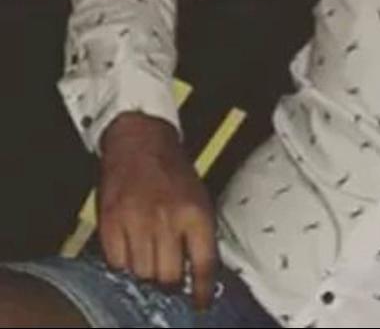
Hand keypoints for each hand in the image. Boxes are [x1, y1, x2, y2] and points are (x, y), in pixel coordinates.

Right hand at [98, 113, 216, 309]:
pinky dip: (123, 264)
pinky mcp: (110, 222)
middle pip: (168, 277)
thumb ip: (200, 236)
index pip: (203, 265)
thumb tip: (199, 274)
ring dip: (146, 274)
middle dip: (170, 284)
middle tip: (169, 279)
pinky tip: (130, 252)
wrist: (140, 142)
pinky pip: (116, 262)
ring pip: (141, 273)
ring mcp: (137, 221)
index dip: (202, 291)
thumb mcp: (200, 199)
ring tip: (149, 260)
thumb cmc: (174, 173)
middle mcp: (167, 220)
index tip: (201, 303)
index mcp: (196, 214)